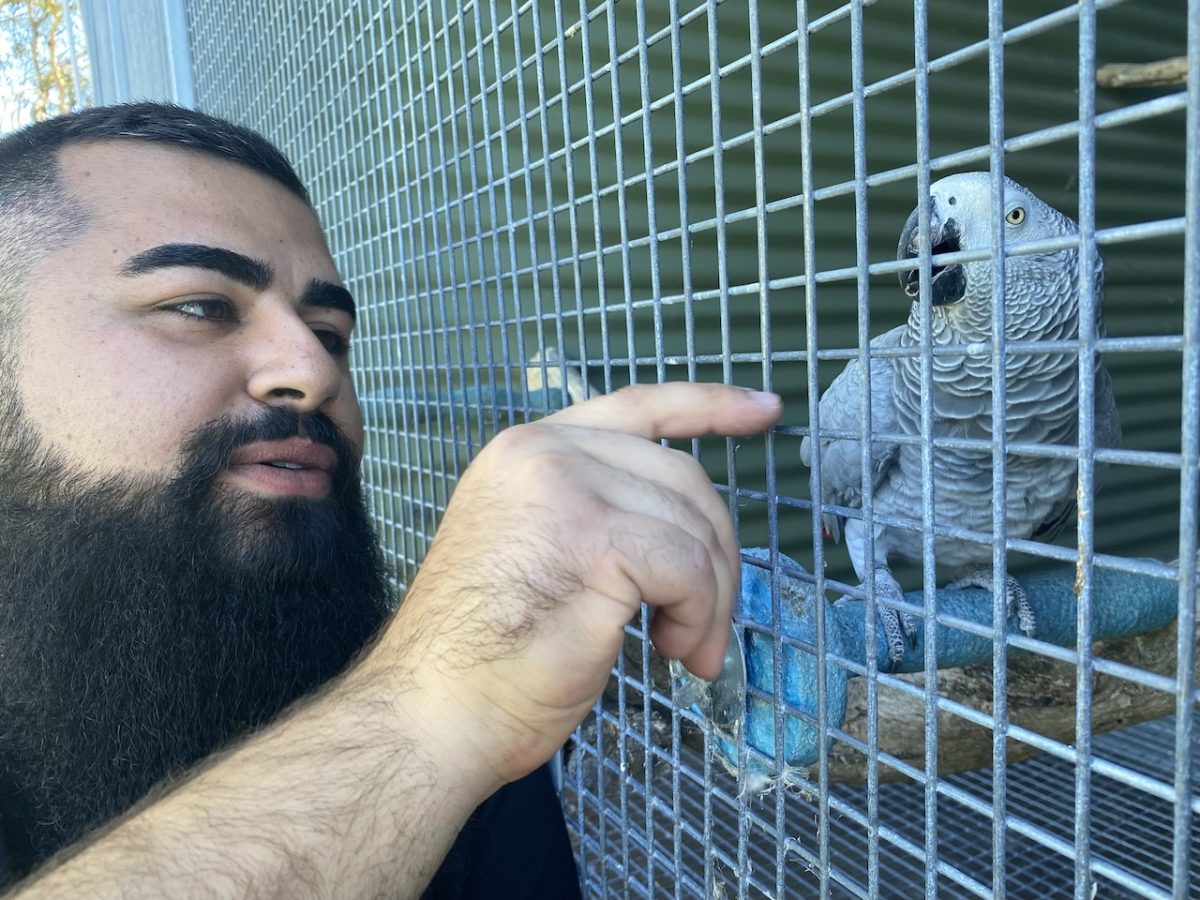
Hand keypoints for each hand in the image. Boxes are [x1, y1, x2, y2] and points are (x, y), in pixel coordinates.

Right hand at [375, 383, 781, 786]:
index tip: (763, 410)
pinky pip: (689, 569)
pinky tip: (677, 653)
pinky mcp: (596, 539)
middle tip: (707, 624)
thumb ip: (596, 513)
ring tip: (686, 650)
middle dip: (716, 553)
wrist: (436, 711)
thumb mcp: (538, 552)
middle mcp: (545, 453)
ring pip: (692, 527)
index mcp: (528, 451)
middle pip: (681, 478)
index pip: (636, 407)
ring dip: (710, 599)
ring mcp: (568, 490)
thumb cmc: (484, 657)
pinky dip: (702, 616)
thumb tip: (685, 529)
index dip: (707, 404)